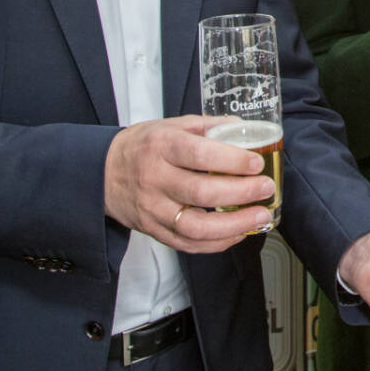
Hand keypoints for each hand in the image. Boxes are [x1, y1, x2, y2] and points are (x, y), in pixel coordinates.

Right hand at [103, 115, 274, 252]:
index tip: (257, 163)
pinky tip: (238, 233)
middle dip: (241, 193)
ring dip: (234, 225)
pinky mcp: (153, 230)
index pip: (199, 155)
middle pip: (201, 192)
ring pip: (196, 226)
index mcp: (161, 147)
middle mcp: (155, 179)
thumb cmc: (143, 146)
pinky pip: (187, 244)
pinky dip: (217, 243)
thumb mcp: (170, 126)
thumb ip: (207, 127)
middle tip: (266, 188)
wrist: (103, 173)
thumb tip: (243, 127)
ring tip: (260, 216)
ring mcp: (153, 209)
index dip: (231, 161)